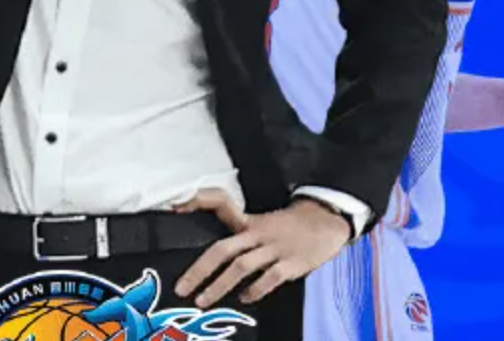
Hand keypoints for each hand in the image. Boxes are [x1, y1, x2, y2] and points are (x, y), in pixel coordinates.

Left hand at [173, 189, 348, 308]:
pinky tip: (244, 299)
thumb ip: (240, 236)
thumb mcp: (262, 223)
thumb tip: (210, 256)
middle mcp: (258, 233)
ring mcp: (274, 248)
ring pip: (241, 267)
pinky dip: (255, 290)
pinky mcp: (291, 264)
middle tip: (181, 288)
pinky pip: (269, 278)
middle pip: (222, 249)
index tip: (177, 207)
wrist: (326, 221)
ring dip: (219, 285)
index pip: (220, 202)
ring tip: (202, 301)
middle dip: (199, 270)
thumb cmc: (290, 226)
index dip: (198, 201)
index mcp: (249, 221)